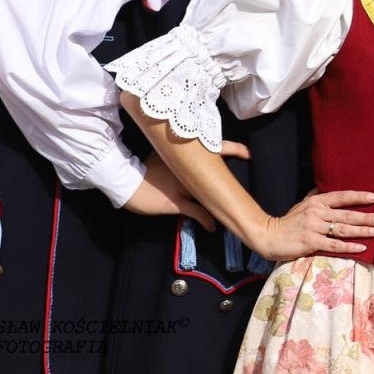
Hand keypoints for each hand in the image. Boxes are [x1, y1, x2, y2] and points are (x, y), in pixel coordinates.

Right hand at [122, 148, 247, 229]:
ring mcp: (185, 186)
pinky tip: (212, 227)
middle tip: (248, 155)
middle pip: (217, 163)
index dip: (232, 147)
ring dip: (224, 197)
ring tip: (237, 204)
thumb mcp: (161, 156)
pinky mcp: (178, 202)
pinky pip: (198, 212)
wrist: (125, 183)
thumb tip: (186, 156)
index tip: (247, 150)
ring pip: (211, 190)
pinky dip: (206, 220)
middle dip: (234, 155)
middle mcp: (188, 169)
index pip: (213, 146)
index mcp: (185, 156)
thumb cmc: (142, 169)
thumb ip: (177, 156)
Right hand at [255, 189, 373, 261]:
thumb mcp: (301, 205)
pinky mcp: (311, 243)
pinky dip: (348, 246)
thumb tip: (322, 188)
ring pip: (343, 229)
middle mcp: (317, 212)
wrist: (268, 236)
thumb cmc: (287, 222)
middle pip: (347, 214)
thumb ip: (314, 197)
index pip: (342, 197)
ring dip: (362, 230)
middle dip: (366, 217)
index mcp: (316, 202)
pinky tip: (361, 247)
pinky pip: (334, 245)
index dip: (358, 197)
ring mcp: (314, 227)